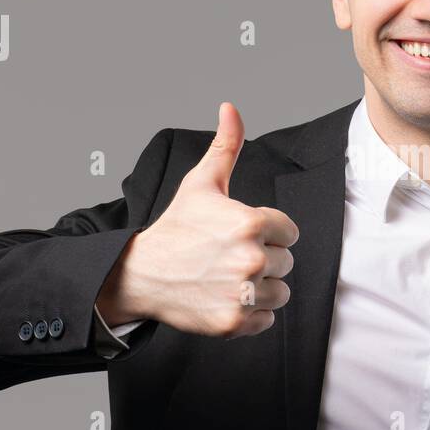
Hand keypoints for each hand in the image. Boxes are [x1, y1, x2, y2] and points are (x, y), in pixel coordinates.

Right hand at [96, 102, 298, 337]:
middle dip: (262, 260)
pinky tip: (225, 297)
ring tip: (226, 278)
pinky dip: (250, 315)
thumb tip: (231, 108)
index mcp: (251, 223)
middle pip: (286, 262)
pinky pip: (266, 319)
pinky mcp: (234, 322)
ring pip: (280, 292)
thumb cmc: (176, 228)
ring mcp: (243, 293)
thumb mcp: (201, 184)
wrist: (140, 273)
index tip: (239, 235)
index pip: (289, 232)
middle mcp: (251, 258)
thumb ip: (225, 146)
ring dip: (259, 289)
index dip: (267, 233)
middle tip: (226, 257)